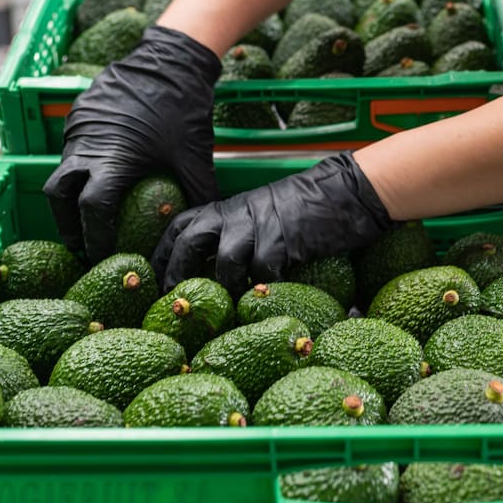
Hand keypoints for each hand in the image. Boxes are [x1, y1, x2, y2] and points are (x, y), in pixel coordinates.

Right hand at [43, 25, 222, 261]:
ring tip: (86, 219)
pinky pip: (72, 149)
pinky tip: (98, 180)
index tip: (100, 256)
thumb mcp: (196, 158)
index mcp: (111, 159)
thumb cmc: (185, 110)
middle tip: (82, 245)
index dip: (94, 238)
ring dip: (70, 197)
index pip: (92, 210)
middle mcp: (85, 145)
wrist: (171, 61)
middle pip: (59, 196)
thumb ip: (198, 194)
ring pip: (61, 170)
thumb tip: (202, 226)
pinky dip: (79, 169)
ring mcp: (78, 128)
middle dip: (67, 224)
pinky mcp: (79, 115)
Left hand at [152, 152, 392, 296]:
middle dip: (177, 273)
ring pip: (225, 263)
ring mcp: (260, 226)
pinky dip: (264, 292)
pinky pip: (264, 274)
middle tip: (176, 303)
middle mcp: (237, 213)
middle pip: (190, 241)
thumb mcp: (264, 214)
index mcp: (228, 207)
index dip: (163, 255)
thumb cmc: (309, 207)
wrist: (348, 191)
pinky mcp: (285, 240)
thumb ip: (240, 234)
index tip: (153, 281)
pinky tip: (269, 301)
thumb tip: (219, 273)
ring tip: (228, 312)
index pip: (180, 226)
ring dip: (225, 290)